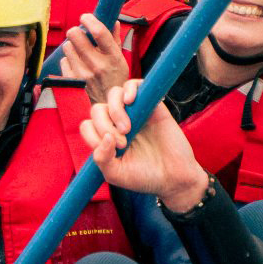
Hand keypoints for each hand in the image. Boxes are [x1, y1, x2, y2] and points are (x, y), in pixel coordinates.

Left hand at [52, 13, 127, 107]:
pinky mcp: (72, 81)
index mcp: (113, 58)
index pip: (99, 33)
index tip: (85, 16)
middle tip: (80, 34)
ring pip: (67, 46)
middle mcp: (97, 65)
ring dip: (72, 46)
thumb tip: (114, 21)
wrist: (108, 107)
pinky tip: (77, 65)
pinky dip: (69, 60)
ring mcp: (83, 74)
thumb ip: (115, 40)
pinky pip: (63, 60)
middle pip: (76, 35)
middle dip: (76, 31)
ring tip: (80, 52)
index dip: (90, 20)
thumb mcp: (121, 61)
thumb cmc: (115, 81)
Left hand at [81, 78, 210, 214]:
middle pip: (98, 109)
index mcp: (107, 138)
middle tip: (123, 142)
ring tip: (127, 128)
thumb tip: (105, 137)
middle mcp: (118, 123)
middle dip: (104, 125)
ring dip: (115, 109)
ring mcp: (135, 113)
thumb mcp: (116, 174)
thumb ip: (102, 159)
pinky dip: (129, 88)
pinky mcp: (152, 105)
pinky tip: (130, 101)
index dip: (93, 134)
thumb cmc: (144, 177)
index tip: (111, 150)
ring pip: (114, 94)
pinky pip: (135, 85)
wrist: (174, 178)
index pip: (88, 125)